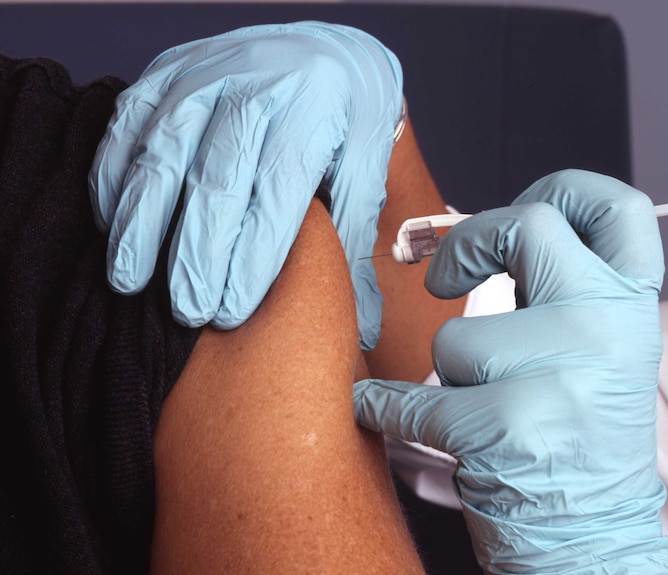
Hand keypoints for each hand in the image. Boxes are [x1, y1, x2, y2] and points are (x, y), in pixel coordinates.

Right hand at [89, 22, 403, 347]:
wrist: (324, 52)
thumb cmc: (347, 122)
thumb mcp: (368, 170)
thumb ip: (356, 242)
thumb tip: (363, 326)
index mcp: (313, 111)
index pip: (277, 192)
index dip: (251, 256)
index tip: (230, 311)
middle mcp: (256, 86)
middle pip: (216, 179)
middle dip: (197, 252)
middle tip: (187, 311)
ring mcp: (205, 74)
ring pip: (162, 153)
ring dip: (141, 222)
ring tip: (130, 280)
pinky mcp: (167, 71)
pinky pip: (128, 125)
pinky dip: (114, 175)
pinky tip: (114, 224)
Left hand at [354, 170, 667, 572]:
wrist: (596, 541)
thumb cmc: (578, 439)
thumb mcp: (594, 352)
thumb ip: (556, 291)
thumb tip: (476, 236)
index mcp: (632, 307)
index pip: (619, 208)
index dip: (565, 188)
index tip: (522, 204)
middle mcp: (609, 328)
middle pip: (526, 227)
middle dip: (466, 244)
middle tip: (443, 277)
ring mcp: (565, 375)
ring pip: (456, 337)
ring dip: (449, 374)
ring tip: (481, 408)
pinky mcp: (512, 427)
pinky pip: (416, 398)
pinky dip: (388, 408)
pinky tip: (384, 412)